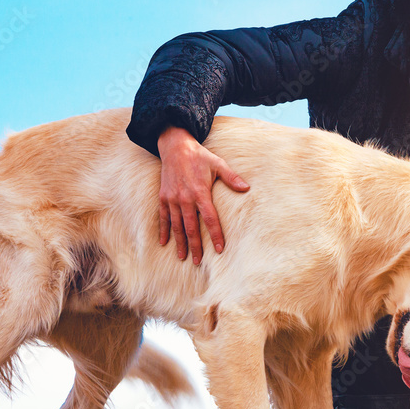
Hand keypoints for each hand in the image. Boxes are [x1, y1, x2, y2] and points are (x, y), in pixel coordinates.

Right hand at [156, 126, 248, 263]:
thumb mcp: (218, 164)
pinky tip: (164, 243)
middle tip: (198, 261)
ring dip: (180, 242)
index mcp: (200, 192)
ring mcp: (172, 199)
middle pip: (191, 227)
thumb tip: (246, 188)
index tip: (219, 249)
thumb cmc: (199, 156)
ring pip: (176, 226)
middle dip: (195, 246)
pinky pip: (164, 217)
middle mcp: (185, 198)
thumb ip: (232, 178)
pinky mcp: (163, 197)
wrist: (175, 147)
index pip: (209, 219)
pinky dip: (164, 230)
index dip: (215, 235)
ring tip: (183, 257)